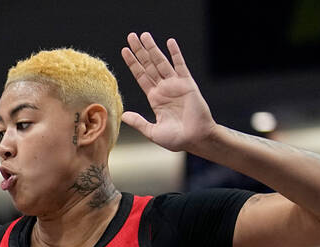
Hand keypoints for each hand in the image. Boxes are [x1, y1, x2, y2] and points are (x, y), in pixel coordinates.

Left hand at [120, 33, 216, 152]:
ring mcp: (175, 85)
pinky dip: (175, 54)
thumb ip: (139, 122)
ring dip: (153, 48)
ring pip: (161, 62)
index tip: (124, 50)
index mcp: (155, 98)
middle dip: (140, 51)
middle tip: (131, 36)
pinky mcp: (187, 84)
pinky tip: (169, 42)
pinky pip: (180, 65)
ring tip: (144, 35)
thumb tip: (124, 115)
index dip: (133, 63)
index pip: (141, 76)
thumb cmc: (176, 139)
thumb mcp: (152, 132)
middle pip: (148, 65)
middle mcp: (164, 88)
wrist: (195, 139)